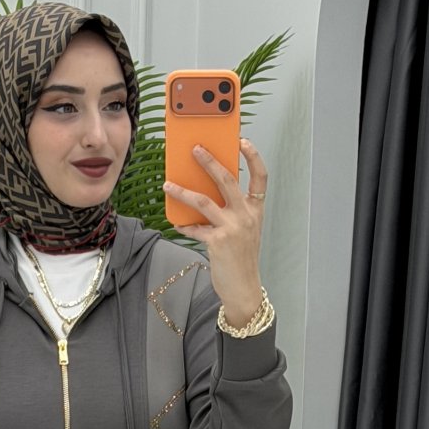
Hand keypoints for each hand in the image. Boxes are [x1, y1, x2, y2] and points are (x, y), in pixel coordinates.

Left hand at [163, 137, 267, 316]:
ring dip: (182, 192)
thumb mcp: (244, 230)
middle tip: (195, 149)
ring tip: (168, 185)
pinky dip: (184, 225)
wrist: (244, 288)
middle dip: (209, 161)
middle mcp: (246, 215)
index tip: (242, 141)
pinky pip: (195, 228)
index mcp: (255, 209)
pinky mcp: (217, 242)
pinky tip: (176, 223)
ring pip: (203, 201)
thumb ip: (231, 211)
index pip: (260, 176)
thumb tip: (206, 193)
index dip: (253, 156)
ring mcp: (232, 228)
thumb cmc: (241, 258)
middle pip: (227, 180)